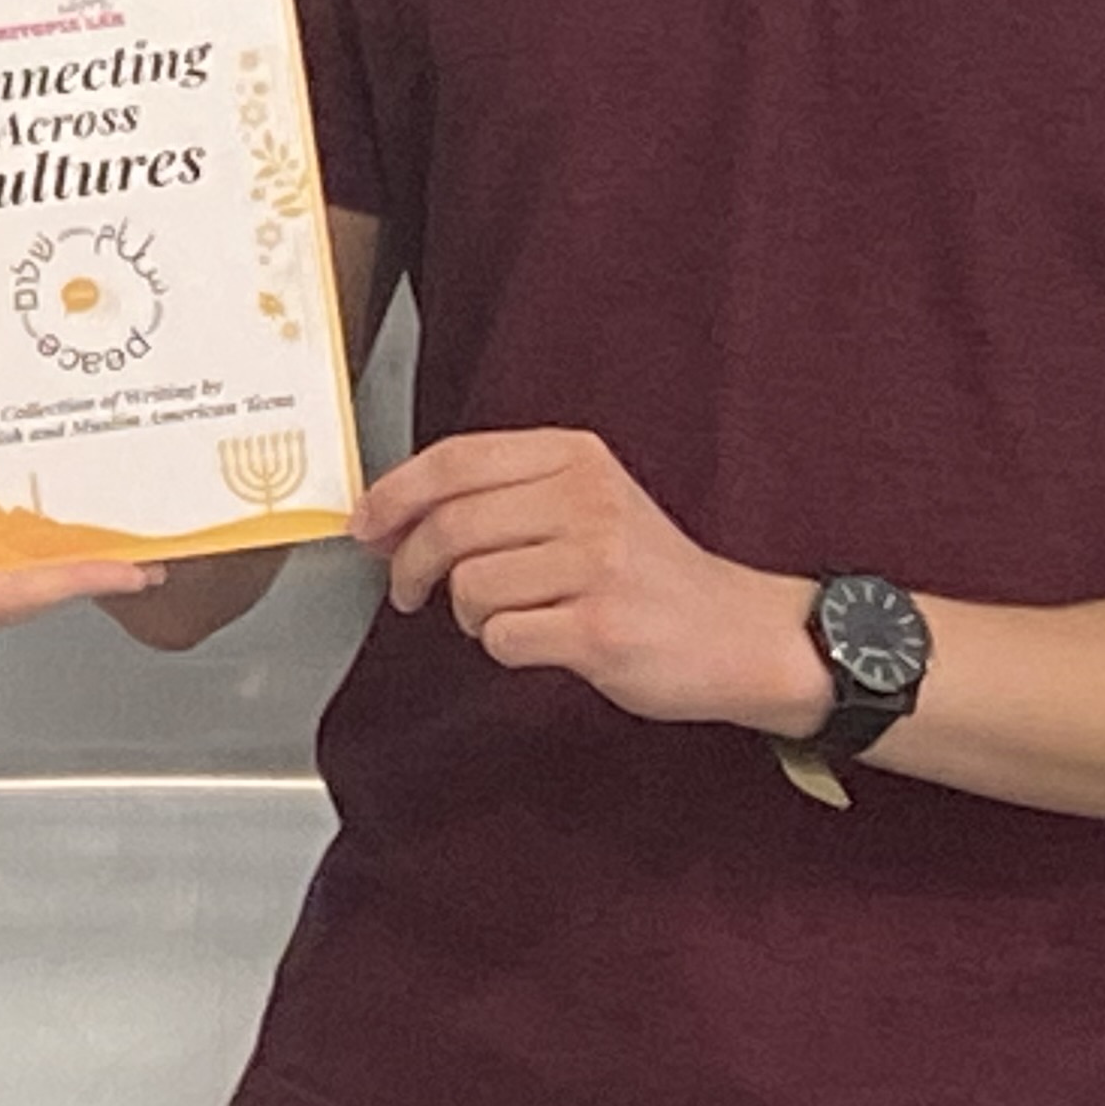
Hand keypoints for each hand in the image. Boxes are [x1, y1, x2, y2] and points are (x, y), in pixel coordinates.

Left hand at [357, 430, 828, 731]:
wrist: (740, 635)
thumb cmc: (651, 574)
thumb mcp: (589, 502)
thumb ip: (503, 496)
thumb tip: (393, 516)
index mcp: (576, 458)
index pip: (456, 459)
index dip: (394, 493)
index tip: (364, 524)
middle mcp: (587, 500)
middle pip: (450, 524)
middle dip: (411, 566)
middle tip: (408, 591)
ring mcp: (596, 563)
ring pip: (470, 586)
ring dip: (467, 615)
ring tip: (503, 618)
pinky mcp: (600, 627)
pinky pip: (502, 637)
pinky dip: (502, 648)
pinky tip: (537, 641)